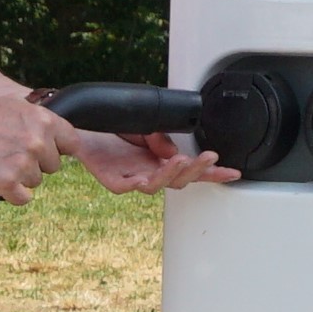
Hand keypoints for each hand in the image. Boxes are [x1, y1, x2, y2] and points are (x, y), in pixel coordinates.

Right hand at [0, 91, 70, 203]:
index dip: (59, 150)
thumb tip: (59, 136)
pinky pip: (22, 198)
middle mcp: (38, 142)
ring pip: (35, 182)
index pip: (72, 143)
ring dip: (18, 178)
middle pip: (52, 167)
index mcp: (43, 121)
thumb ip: (39, 122)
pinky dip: (10, 193)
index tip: (49, 154)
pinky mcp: (7, 183)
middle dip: (35, 164)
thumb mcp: (15, 107)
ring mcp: (23, 164)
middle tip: (9, 154)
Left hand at [78, 130, 236, 195]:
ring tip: (182, 160)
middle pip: (179, 180)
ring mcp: (131, 177)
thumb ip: (160, 138)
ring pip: (157, 185)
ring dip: (172, 173)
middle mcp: (149, 171)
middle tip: (210, 157)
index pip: (191, 169)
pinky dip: (138, 182)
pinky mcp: (112, 180)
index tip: (232, 172)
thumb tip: (174, 152)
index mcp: (161, 159)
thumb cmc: (111, 127)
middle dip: (198, 170)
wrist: (80, 125)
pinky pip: (127, 186)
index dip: (212, 172)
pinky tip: (145, 178)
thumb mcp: (144, 125)